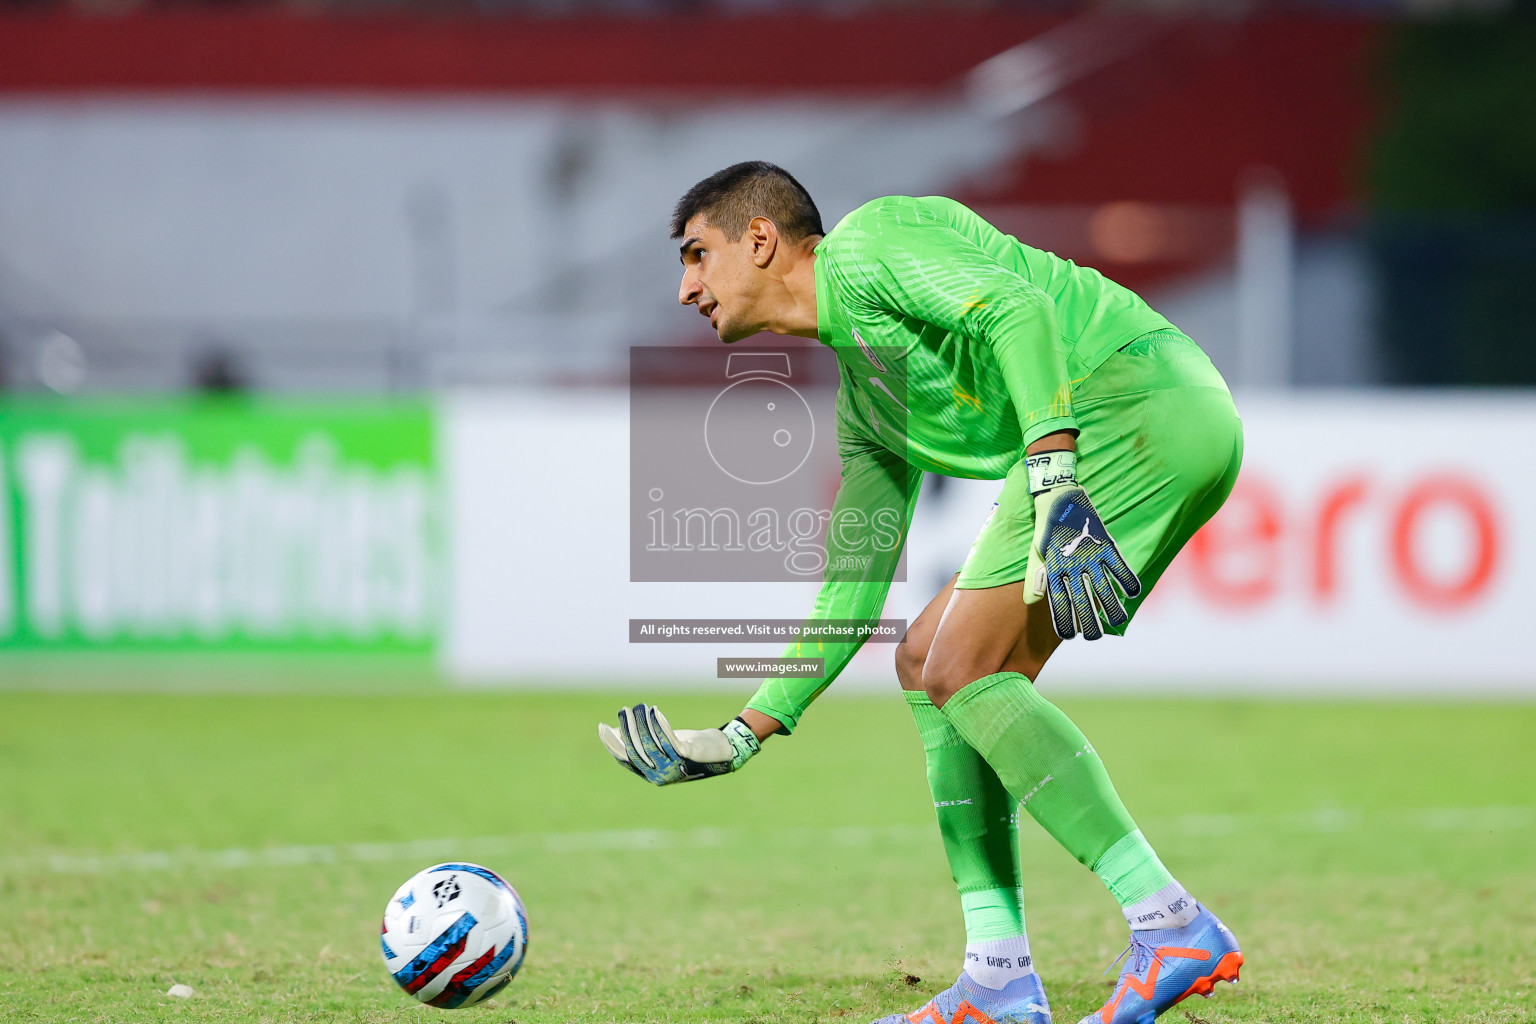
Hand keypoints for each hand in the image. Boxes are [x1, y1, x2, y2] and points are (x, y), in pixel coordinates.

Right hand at [597, 704, 760, 785]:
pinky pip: (668, 738)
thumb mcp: (659, 744)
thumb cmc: (686, 747)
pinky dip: (660, 724)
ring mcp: (674, 766)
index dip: (612, 744)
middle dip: (628, 729)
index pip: (625, 760)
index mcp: (650, 774)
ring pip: (651, 743)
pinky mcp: (687, 755)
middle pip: (637, 750)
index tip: (602, 727)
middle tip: (624, 710)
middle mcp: (660, 774)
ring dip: (643, 723)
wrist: (719, 751)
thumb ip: (638, 741)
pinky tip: (655, 711)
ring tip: (639, 707)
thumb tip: (613, 731)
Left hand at [1022, 450, 1140, 640]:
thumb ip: (1037, 577)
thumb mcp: (1036, 552)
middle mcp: (1071, 564)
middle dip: (1089, 623)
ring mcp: (1090, 554)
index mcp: (1053, 568)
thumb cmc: (1046, 527)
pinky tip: (1132, 594)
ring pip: (1103, 588)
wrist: (1058, 495)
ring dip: (1112, 608)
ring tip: (1117, 621)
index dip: (1065, 621)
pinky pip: (1119, 567)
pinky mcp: (1105, 543)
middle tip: (1094, 637)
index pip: (1059, 603)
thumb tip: (1031, 602)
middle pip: (1082, 601)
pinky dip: (1127, 581)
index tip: (1071, 636)